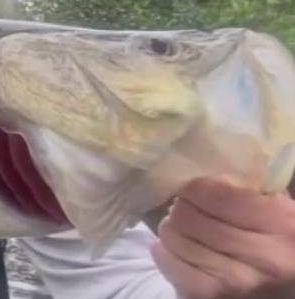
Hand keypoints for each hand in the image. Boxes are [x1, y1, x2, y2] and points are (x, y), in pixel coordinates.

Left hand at [152, 175, 294, 297]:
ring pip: (175, 238)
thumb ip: (250, 187)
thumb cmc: (279, 242)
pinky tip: (168, 248)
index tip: (194, 187)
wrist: (287, 289)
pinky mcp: (214, 298)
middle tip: (185, 207)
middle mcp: (264, 257)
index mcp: (283, 224)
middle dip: (181, 207)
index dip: (195, 186)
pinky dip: (164, 254)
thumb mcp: (277, 208)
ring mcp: (238, 282)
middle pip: (187, 216)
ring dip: (172, 229)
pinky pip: (172, 267)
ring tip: (181, 228)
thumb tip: (207, 161)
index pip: (215, 193)